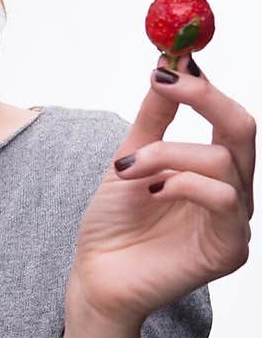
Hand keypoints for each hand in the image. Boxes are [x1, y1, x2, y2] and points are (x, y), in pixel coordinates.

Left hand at [65, 52, 254, 328]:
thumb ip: (153, 119)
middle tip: (169, 82)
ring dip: (168, 155)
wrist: (95, 276)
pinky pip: (223, 199)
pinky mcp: (229, 248)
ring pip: (222, 161)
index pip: (226, 116)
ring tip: (129, 171)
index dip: (203, 86)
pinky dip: (185, 185)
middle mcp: (231, 191)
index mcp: (212, 169)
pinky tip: (154, 193)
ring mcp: (234, 220)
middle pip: (242, 128)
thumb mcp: (129, 159)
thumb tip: (167, 65)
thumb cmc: (113, 224)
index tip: (171, 61)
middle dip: (205, 98)